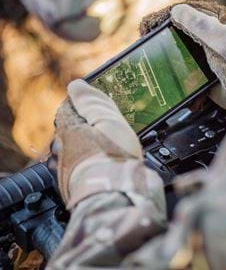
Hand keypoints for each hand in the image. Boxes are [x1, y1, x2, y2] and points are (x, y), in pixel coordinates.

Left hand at [54, 79, 142, 207]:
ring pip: (74, 148)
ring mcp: (64, 166)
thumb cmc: (112, 156)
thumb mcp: (108, 120)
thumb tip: (76, 85)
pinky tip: (103, 166)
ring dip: (88, 146)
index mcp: (69, 127)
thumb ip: (92, 101)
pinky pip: (78, 167)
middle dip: (86, 126)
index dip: (86, 104)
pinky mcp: (71, 184)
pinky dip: (88, 164)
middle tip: (108, 129)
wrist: (111, 194)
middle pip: (72, 128)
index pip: (70, 107)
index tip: (99, 107)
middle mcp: (61, 146)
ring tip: (108, 149)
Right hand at [140, 1, 225, 111]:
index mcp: (217, 21)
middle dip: (161, 40)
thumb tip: (177, 10)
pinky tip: (187, 94)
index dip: (163, 16)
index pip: (185, 12)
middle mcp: (211, 35)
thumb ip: (202, 25)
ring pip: (180, 54)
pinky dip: (183, 85)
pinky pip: (187, 74)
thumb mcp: (224, 42)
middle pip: (179, 31)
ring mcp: (208, 55)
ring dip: (170, 66)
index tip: (145, 27)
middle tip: (146, 49)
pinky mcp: (206, 73)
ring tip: (159, 73)